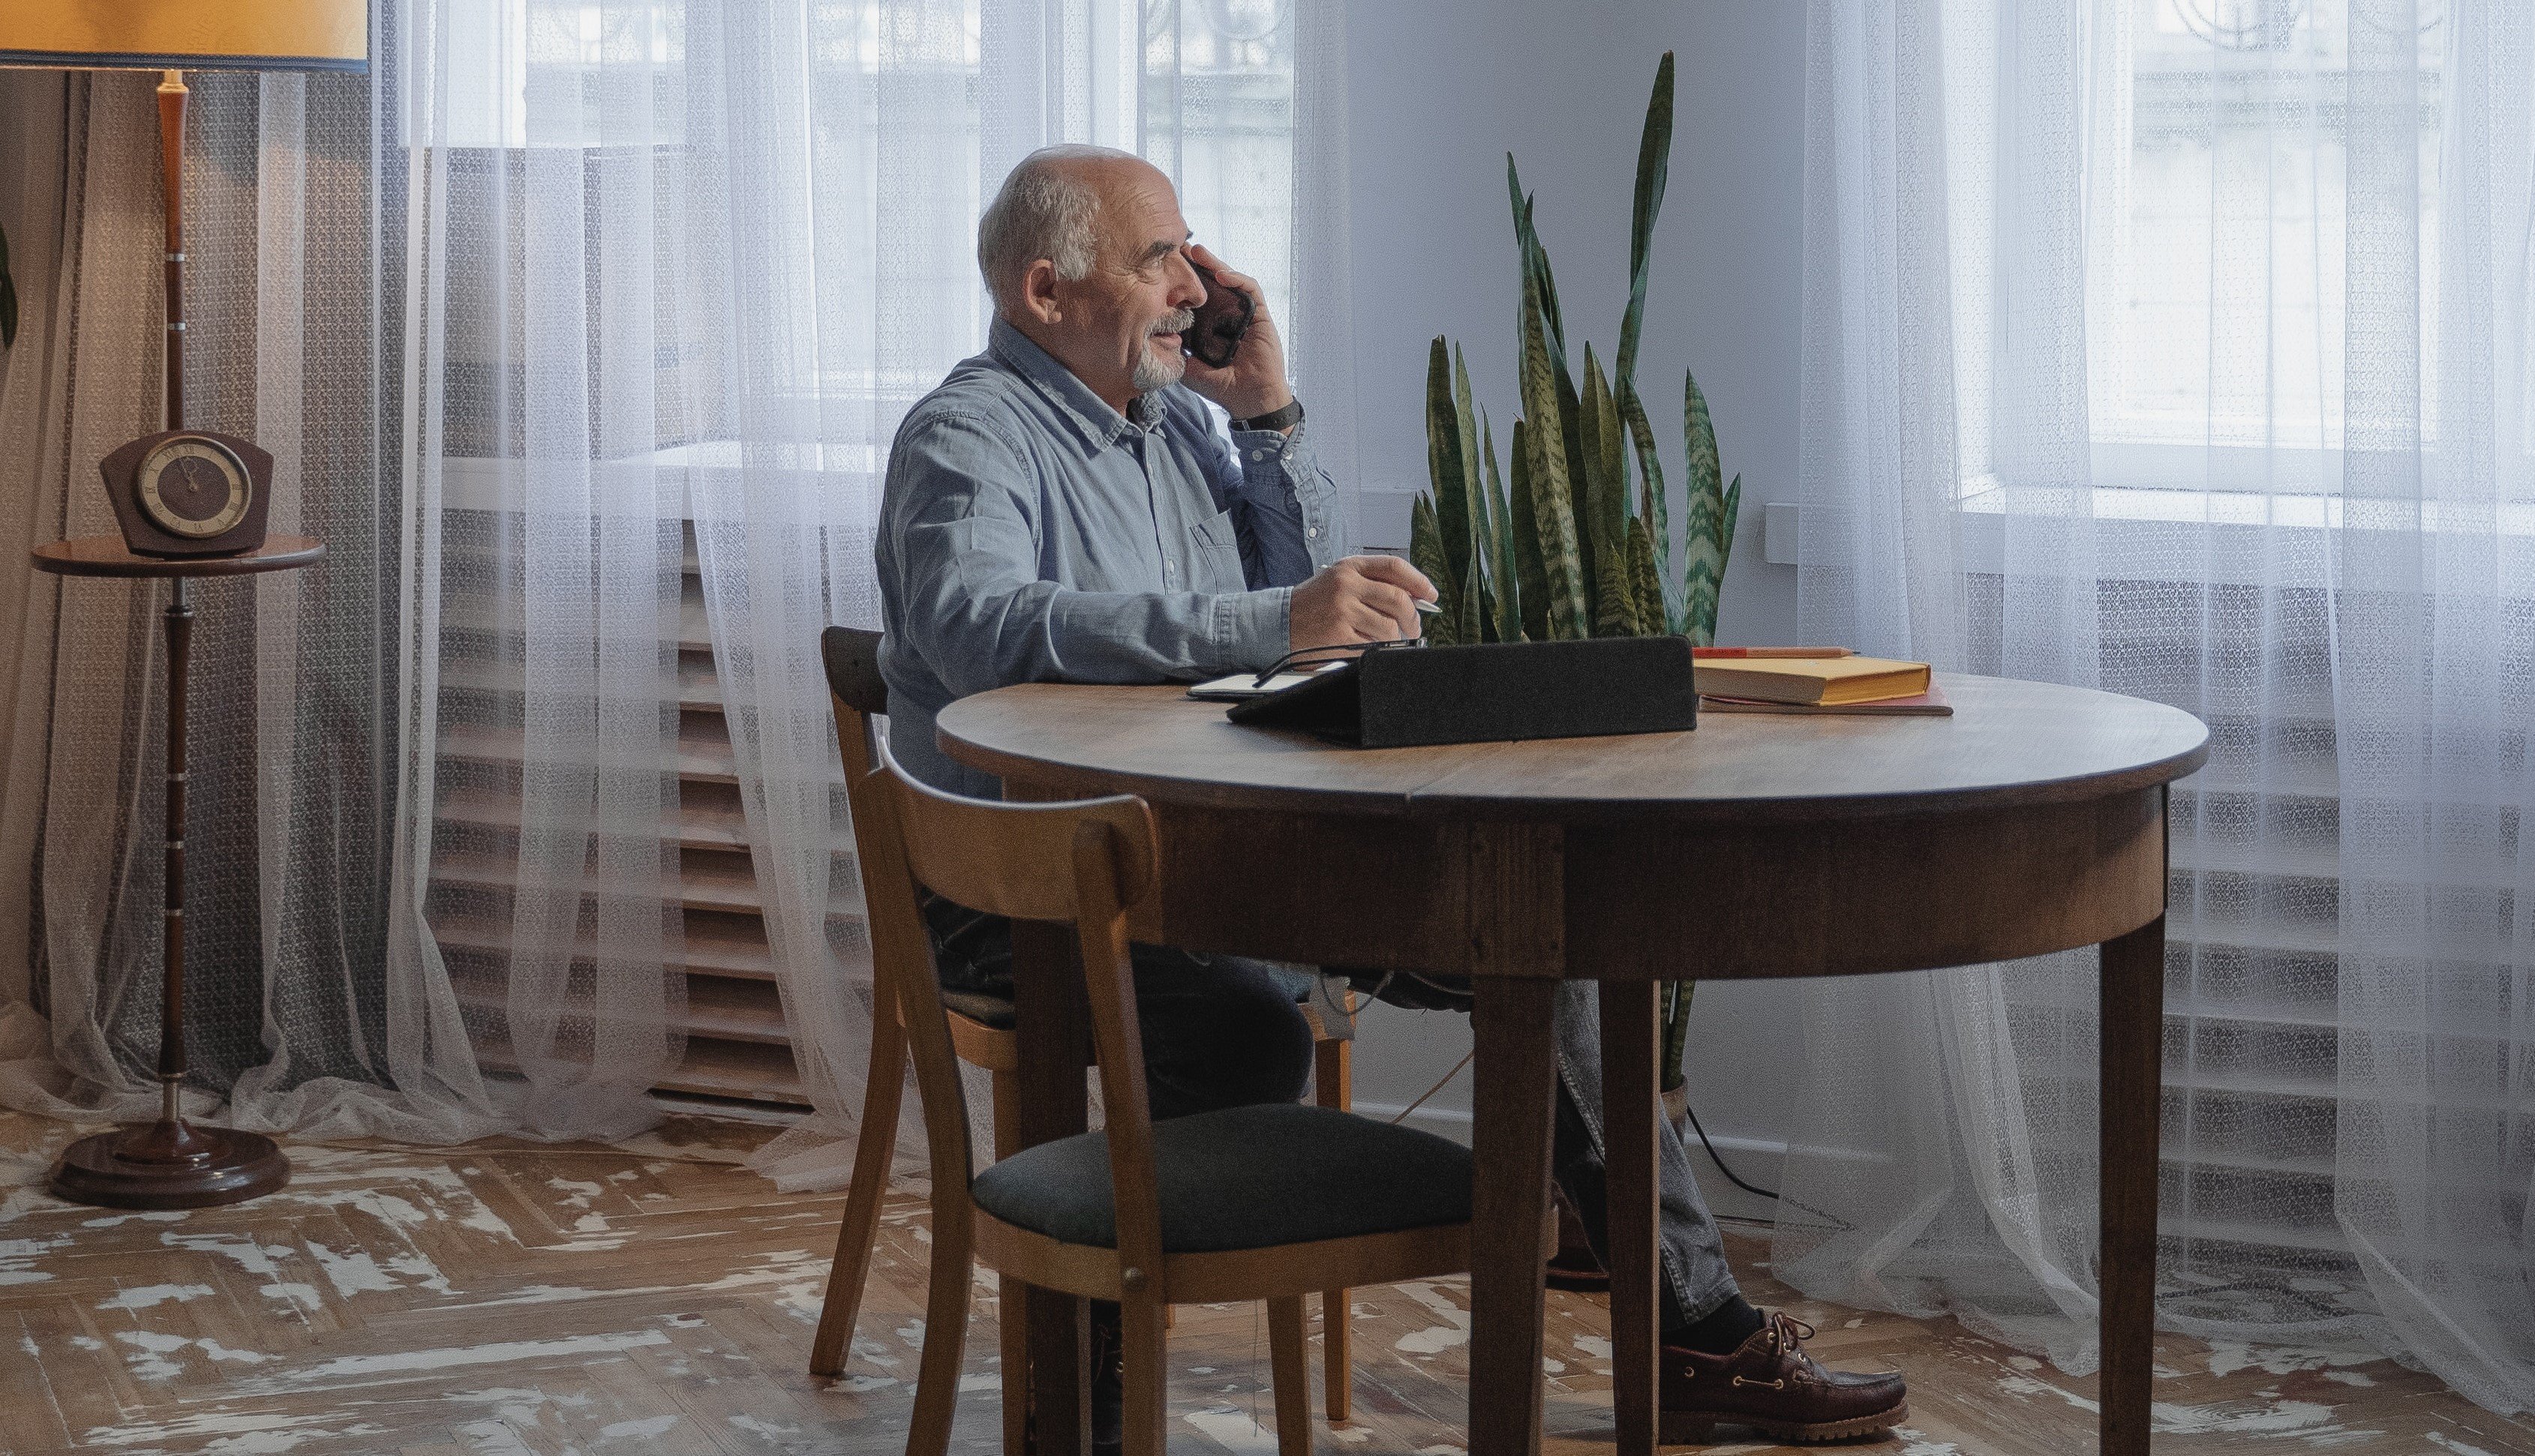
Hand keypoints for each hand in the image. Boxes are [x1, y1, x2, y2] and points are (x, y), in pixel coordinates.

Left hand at [1177, 242, 1292, 421]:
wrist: (1250, 400)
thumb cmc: (1222, 387)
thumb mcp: (1188, 368)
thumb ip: (1174, 352)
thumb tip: (1150, 336)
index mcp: (1209, 326)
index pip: (1195, 296)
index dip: (1181, 282)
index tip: (1163, 267)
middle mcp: (1226, 315)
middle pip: (1210, 282)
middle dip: (1195, 265)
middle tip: (1177, 248)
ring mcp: (1243, 313)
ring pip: (1229, 280)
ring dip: (1213, 264)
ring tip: (1196, 251)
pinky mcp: (1260, 314)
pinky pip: (1250, 289)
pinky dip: (1236, 278)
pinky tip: (1220, 273)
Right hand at [1289, 555, 1436, 649]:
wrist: (1281, 621)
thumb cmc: (1315, 602)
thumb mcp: (1341, 579)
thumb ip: (1373, 582)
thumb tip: (1415, 596)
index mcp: (1350, 566)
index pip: (1395, 567)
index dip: (1419, 581)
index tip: (1430, 595)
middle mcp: (1347, 585)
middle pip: (1398, 599)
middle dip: (1413, 617)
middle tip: (1414, 626)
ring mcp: (1342, 610)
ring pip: (1389, 627)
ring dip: (1394, 637)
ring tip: (1386, 638)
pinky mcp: (1339, 635)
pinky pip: (1373, 645)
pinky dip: (1377, 649)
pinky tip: (1368, 645)